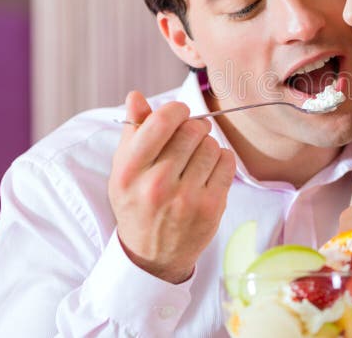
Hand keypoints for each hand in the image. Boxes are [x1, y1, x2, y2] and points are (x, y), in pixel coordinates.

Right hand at [109, 91, 235, 283]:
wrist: (152, 255)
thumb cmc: (138, 203)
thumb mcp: (124, 169)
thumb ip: (132, 130)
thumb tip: (136, 96)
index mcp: (129, 172)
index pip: (161, 122)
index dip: (176, 110)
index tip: (179, 113)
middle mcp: (156, 185)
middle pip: (191, 131)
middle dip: (194, 127)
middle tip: (190, 136)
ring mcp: (186, 198)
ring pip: (211, 145)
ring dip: (208, 144)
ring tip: (197, 157)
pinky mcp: (211, 207)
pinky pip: (227, 162)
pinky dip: (222, 160)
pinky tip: (209, 170)